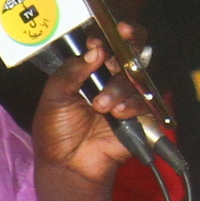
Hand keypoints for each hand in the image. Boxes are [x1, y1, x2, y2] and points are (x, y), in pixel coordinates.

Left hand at [30, 35, 148, 187]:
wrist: (67, 166)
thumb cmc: (56, 131)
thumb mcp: (54, 97)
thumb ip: (70, 71)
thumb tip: (95, 50)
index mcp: (88, 69)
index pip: (104, 41)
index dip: (105, 34)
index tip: (97, 40)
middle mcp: (110, 77)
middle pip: (131, 48)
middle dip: (131, 40)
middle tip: (125, 35)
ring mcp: (125, 94)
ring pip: (135, 75)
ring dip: (118, 87)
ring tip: (101, 106)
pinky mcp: (139, 115)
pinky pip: (145, 101)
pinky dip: (131, 105)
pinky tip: (118, 114)